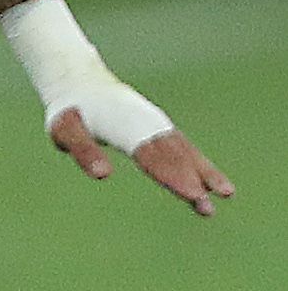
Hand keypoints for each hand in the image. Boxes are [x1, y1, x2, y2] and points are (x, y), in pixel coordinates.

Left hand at [51, 96, 236, 216]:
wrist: (81, 82)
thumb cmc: (71, 111)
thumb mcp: (65, 130)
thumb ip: (84, 151)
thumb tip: (103, 175)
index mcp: (121, 124)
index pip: (148, 154)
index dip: (169, 174)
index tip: (191, 194)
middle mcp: (144, 122)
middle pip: (170, 154)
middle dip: (190, 180)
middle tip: (207, 208)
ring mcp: (155, 123)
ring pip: (183, 149)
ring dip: (203, 173)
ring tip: (226, 195)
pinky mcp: (160, 128)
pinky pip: (184, 146)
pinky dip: (200, 163)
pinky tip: (217, 183)